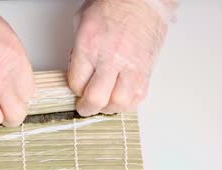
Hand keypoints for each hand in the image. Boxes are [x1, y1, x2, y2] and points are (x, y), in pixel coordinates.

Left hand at [68, 0, 175, 115]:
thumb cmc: (114, 4)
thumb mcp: (82, 22)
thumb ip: (78, 50)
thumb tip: (77, 70)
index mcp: (90, 45)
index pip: (76, 83)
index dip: (74, 90)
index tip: (77, 89)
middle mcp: (111, 57)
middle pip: (96, 98)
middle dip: (87, 107)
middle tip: (85, 107)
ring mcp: (131, 65)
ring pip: (119, 102)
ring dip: (109, 107)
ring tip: (105, 102)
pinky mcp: (146, 69)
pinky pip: (138, 96)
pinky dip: (128, 102)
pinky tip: (121, 96)